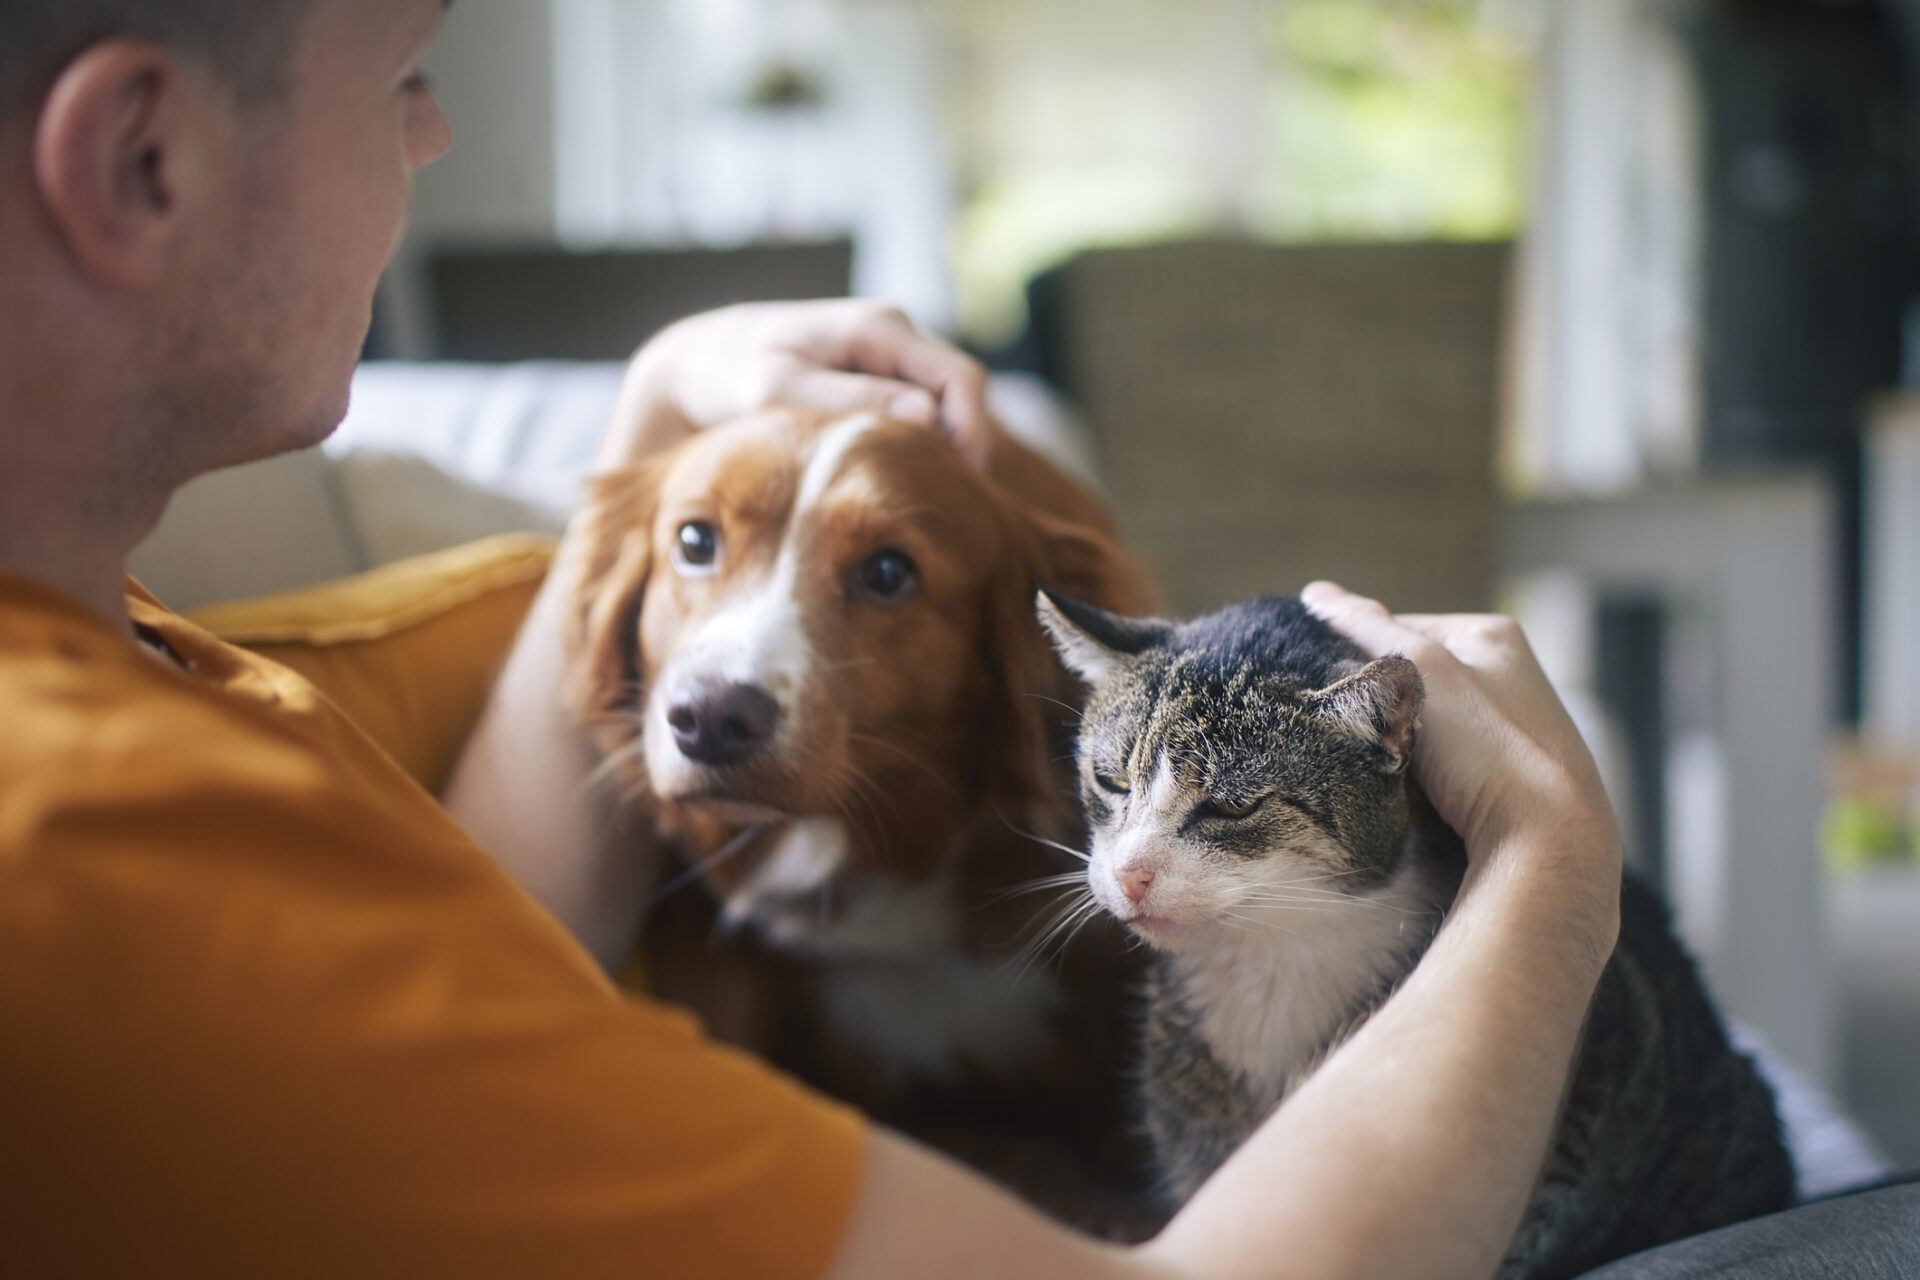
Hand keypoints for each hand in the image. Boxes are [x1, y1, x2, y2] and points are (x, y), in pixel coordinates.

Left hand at [603, 299, 990, 469]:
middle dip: (961, 447)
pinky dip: (914, 447)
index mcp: (877, 328)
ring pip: (940, 407)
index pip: (960, 378)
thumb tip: (925, 414)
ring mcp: (885, 357)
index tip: (958, 485)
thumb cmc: (727, 374)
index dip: (971, 432)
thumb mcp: (776, 389)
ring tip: (922, 499)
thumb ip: (848, 398)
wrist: (695, 365)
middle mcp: (892, 335)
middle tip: (943, 504)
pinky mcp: (874, 380)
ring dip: (938, 450)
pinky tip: (896, 484)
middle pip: (959, 394)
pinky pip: (915, 413)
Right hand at [1302, 581, 1621, 891]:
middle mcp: (1510, 674)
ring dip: (1400, 740)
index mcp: (1494, 635)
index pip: (1399, 627)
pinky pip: (1448, 762)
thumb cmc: (1488, 747)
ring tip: (1386, 763)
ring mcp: (1513, 728)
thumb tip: (1318, 593)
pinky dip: (1424, 773)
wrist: (1546, 841)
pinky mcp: (1511, 776)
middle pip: (1414, 676)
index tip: (1334, 687)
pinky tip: (1417, 792)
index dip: (1358, 655)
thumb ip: (1366, 629)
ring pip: (1428, 722)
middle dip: (1382, 700)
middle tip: (1358, 729)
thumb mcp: (1418, 671)